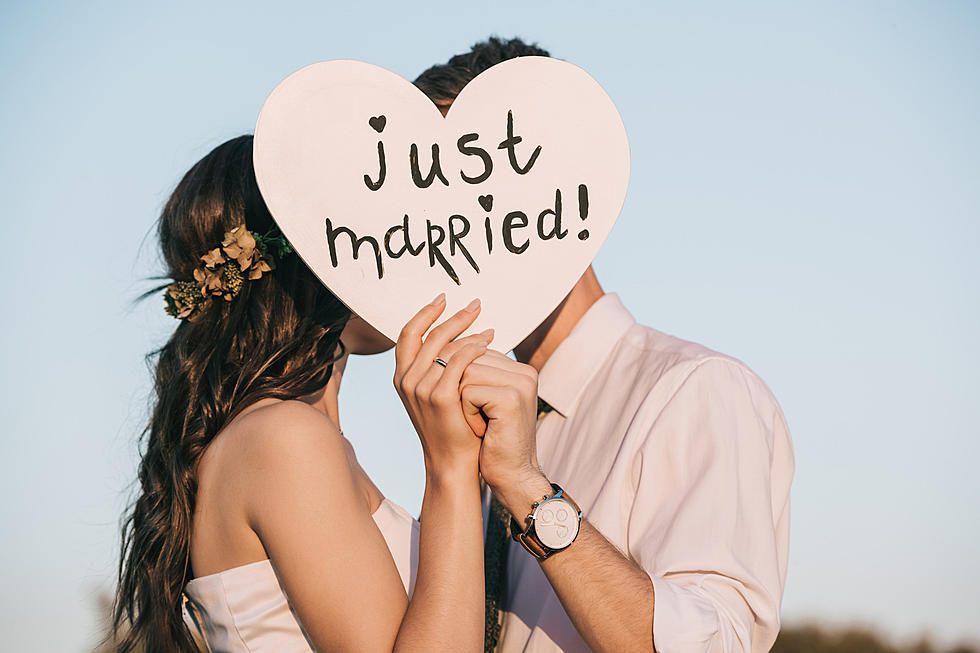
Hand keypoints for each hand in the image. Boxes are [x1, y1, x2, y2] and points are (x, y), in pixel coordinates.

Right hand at [394, 295, 493, 480]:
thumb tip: (457, 339)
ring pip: (444, 347)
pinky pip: (458, 363)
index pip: (408, 333)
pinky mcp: (439, 398)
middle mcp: (406, 381)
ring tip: (489, 329)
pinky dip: (472, 349)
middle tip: (476, 304)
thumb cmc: (452, 427)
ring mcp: (420, 389)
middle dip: (453, 316)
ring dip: (468, 332)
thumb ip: (438, 369)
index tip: (444, 298)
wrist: (454, 463)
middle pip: (429, 335)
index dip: (425, 313)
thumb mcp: (437, 394)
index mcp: (402, 377)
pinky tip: (488, 345)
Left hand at [459, 350, 551, 515]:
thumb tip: (447, 348)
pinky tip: (483, 430)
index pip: (474, 352)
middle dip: (461, 390)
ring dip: (462, 402)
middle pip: (468, 359)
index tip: (480, 410)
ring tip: (481, 423)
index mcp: (520, 369)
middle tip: (480, 419)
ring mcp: (520, 383)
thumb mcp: (485, 401)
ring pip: (465, 373)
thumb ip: (477, 373)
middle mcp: (524, 372)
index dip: (463, 382)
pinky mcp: (511, 398)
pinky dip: (467, 414)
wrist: (512, 475)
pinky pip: (468, 392)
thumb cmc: (492, 440)